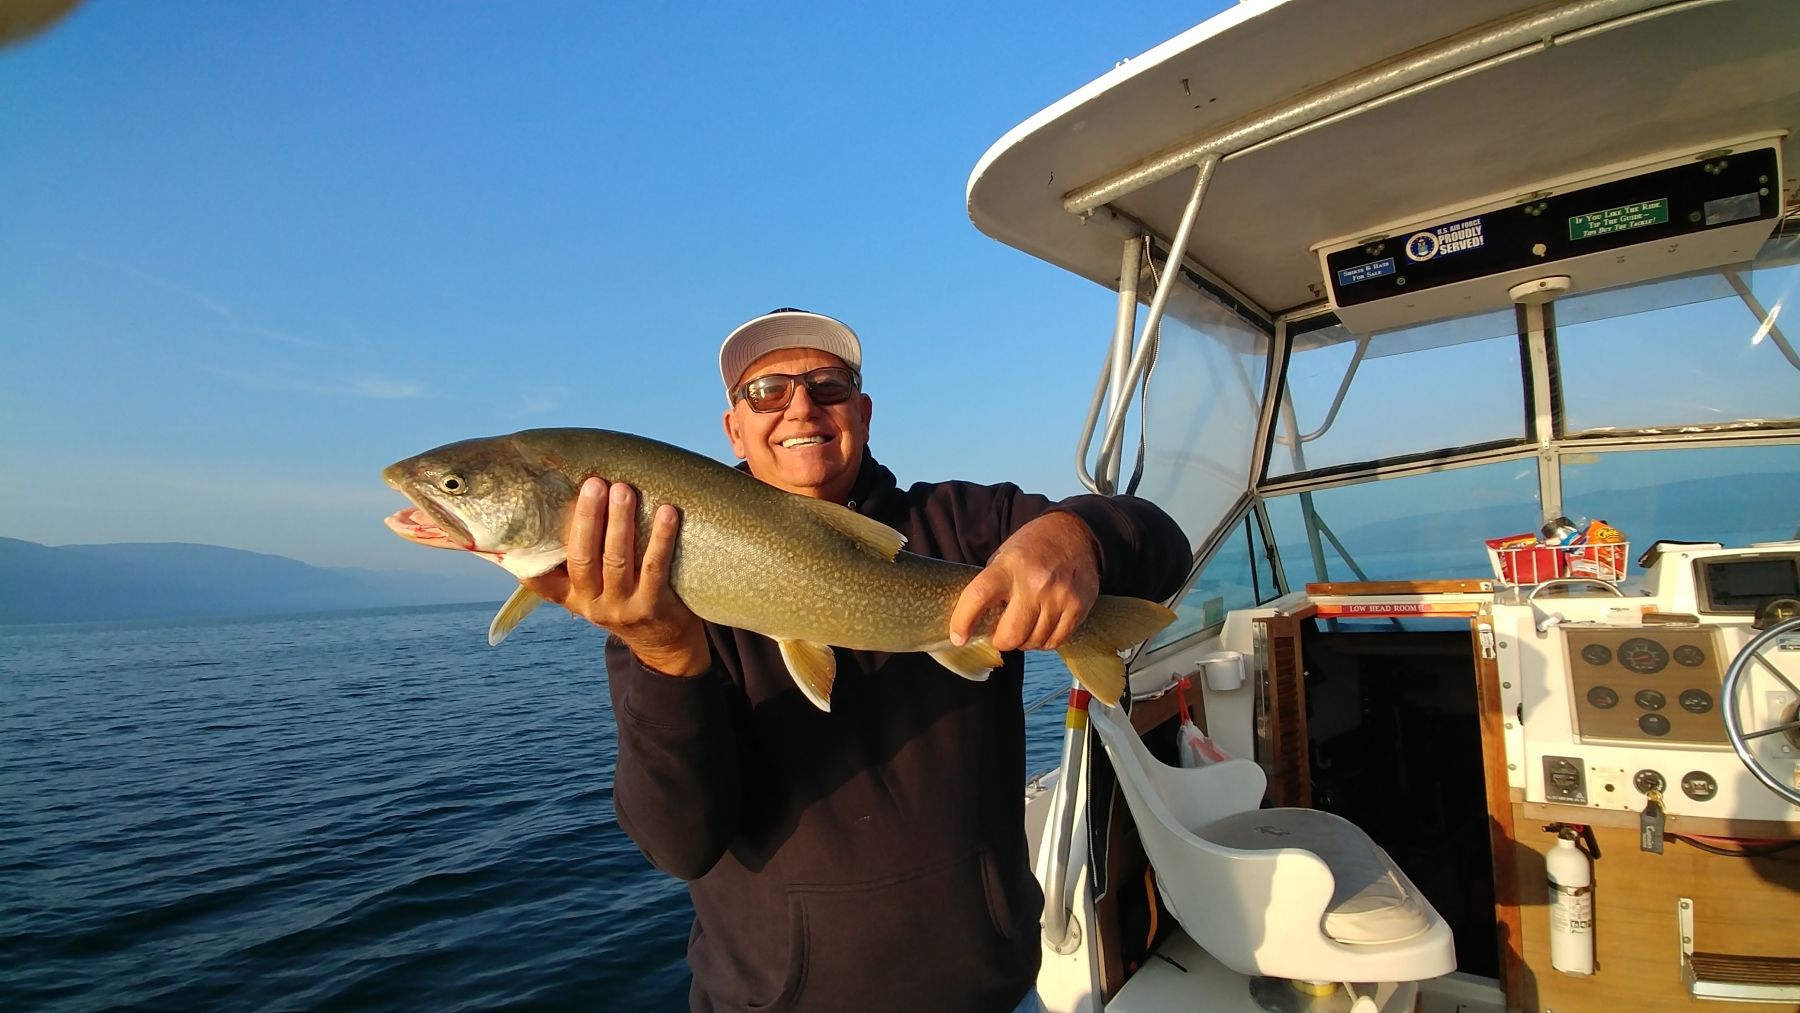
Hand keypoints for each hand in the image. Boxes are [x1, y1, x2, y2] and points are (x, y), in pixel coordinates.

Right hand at [522, 477, 709, 675]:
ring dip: (620, 522)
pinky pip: (655, 568)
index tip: (524, 520)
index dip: (527, 554)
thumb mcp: (593, 590)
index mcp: (570, 596)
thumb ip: (575, 562)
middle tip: (594, 484)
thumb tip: (557, 508)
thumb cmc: (624, 598)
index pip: (540, 577)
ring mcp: (622, 607)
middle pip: (582, 558)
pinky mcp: (652, 607)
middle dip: (587, 518)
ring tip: (623, 490)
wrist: (664, 643)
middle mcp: (591, 604)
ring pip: (617, 560)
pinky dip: (660, 538)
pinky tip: (667, 513)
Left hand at [948, 511, 1099, 651]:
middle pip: (1010, 634)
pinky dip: (1043, 642)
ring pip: (1033, 642)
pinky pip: (1055, 641)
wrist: (1075, 534)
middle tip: (1000, 634)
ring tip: (1023, 628)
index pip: (978, 596)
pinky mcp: (1078, 607)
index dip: (963, 621)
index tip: (958, 637)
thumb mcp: (1004, 556)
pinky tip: (1041, 630)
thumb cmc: (1033, 548)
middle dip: (1001, 641)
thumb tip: (975, 624)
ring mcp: (1059, 596)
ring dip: (1023, 642)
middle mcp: (1034, 582)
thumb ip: (991, 587)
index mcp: (1008, 566)